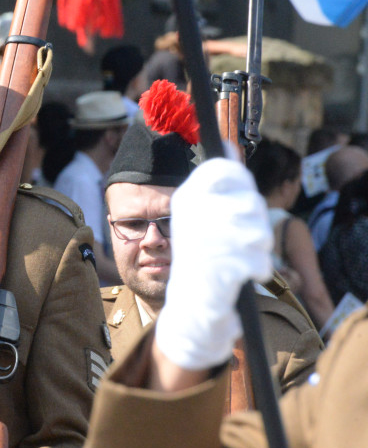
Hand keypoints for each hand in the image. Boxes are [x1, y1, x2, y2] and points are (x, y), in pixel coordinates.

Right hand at [156, 158, 272, 370]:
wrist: (191, 302)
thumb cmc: (203, 253)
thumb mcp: (202, 212)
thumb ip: (218, 180)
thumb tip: (229, 145)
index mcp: (186, 199)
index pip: (221, 169)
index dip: (240, 179)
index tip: (241, 195)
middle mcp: (192, 217)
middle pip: (250, 202)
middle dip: (256, 223)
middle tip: (242, 236)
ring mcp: (206, 243)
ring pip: (260, 232)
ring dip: (259, 248)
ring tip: (241, 256)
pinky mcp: (222, 270)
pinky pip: (260, 261)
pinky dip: (257, 271)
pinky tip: (242, 275)